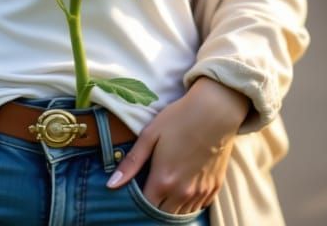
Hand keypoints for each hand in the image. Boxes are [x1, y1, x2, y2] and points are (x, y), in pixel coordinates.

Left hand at [106, 77, 248, 214]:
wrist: (216, 111)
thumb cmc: (180, 118)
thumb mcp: (150, 135)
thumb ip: (131, 162)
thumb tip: (110, 185)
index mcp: (163, 181)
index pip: (145, 208)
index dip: (138, 203)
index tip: (136, 193)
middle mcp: (182, 193)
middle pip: (163, 215)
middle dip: (155, 207)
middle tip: (151, 191)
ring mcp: (200, 192)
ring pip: (182, 214)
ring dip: (172, 208)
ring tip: (166, 191)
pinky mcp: (214, 188)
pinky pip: (198, 207)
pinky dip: (189, 203)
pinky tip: (184, 188)